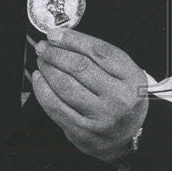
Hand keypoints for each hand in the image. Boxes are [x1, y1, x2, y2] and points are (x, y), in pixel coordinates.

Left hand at [32, 27, 147, 163]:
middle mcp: (119, 99)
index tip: (55, 34)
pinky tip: (39, 79)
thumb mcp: (122, 74)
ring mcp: (101, 117)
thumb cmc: (120, 99)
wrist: (125, 136)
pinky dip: (41, 88)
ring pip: (64, 84)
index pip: (98, 51)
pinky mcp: (83, 131)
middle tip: (44, 47)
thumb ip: (97, 55)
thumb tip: (61, 37)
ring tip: (42, 60)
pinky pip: (54, 105)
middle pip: (79, 66)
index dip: (72, 39)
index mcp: (132, 78)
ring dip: (47, 68)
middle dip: (55, 53)